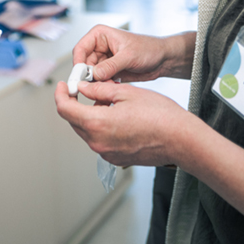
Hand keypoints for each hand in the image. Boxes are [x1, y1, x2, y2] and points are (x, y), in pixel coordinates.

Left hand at [54, 78, 193, 167]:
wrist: (182, 140)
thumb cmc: (160, 115)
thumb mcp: (125, 92)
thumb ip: (98, 90)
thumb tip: (82, 87)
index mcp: (97, 124)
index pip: (65, 109)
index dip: (61, 94)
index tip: (64, 85)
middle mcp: (97, 143)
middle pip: (74, 121)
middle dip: (76, 104)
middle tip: (87, 88)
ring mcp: (106, 153)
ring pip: (87, 130)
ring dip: (90, 115)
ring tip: (110, 101)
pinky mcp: (115, 158)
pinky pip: (99, 140)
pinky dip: (101, 127)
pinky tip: (117, 116)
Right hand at [72, 25, 195, 82]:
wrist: (162, 60)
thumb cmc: (149, 49)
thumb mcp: (129, 56)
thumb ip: (111, 65)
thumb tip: (95, 74)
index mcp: (100, 35)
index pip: (80, 48)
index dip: (78, 62)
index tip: (80, 76)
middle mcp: (99, 47)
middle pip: (83, 63)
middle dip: (88, 75)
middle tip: (91, 86)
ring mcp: (103, 60)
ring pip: (91, 74)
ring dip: (97, 82)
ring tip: (109, 83)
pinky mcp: (108, 71)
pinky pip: (99, 81)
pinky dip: (104, 85)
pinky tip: (113, 85)